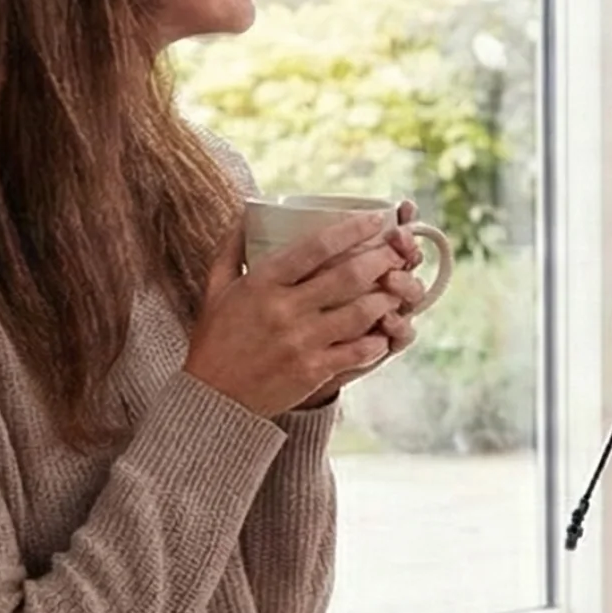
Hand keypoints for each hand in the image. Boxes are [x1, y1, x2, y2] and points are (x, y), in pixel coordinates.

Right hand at [185, 209, 408, 417]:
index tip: (374, 220)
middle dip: (382, 259)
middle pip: (348, 276)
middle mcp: (285, 309)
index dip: (351, 230)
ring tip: (400, 288)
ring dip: (387, 298)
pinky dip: (377, 340)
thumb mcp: (216, 288)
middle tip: (399, 251)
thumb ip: (231, 248)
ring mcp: (301, 342)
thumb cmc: (215, 339)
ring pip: (360, 313)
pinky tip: (387, 332)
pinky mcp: (313, 371)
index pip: (316, 246)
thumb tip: (246, 213)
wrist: (211, 398)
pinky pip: (357, 351)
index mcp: (263, 283)